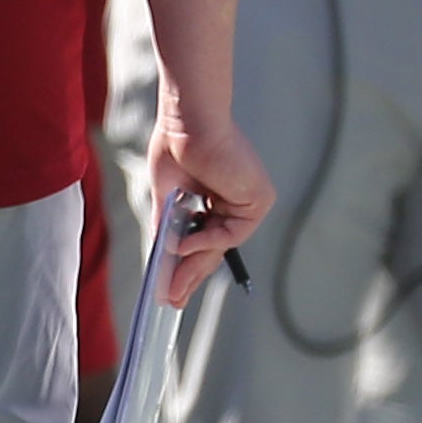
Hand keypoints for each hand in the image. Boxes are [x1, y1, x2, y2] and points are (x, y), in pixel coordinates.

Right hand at [148, 99, 272, 307]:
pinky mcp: (258, 198)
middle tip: (173, 300)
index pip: (207, 240)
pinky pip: (232, 233)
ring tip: (172, 286)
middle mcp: (236, 201)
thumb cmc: (177, 146)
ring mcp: (249, 201)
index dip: (189, 266)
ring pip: (222, 245)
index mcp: (217, 198)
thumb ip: (167, 226)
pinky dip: (207, 241)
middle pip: (214, 248)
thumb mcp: (167, 196)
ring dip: (194, 266)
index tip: (173, 290)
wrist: (188, 121)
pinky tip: (182, 245)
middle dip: (191, 276)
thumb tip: (162, 256)